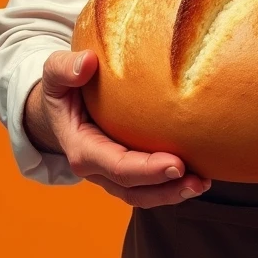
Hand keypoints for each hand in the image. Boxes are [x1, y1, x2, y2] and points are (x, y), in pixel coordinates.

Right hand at [25, 49, 210, 206]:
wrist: (61, 104)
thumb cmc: (62, 86)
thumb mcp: (55, 73)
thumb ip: (64, 68)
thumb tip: (86, 62)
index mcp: (82, 149)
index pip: (117, 166)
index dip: (147, 169)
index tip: (176, 163)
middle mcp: (97, 168)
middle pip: (133, 189)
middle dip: (166, 188)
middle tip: (198, 179)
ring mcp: (111, 173)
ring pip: (143, 195)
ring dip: (173, 193)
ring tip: (203, 182)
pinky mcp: (126, 169)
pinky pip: (148, 185)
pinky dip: (171, 184)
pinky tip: (198, 174)